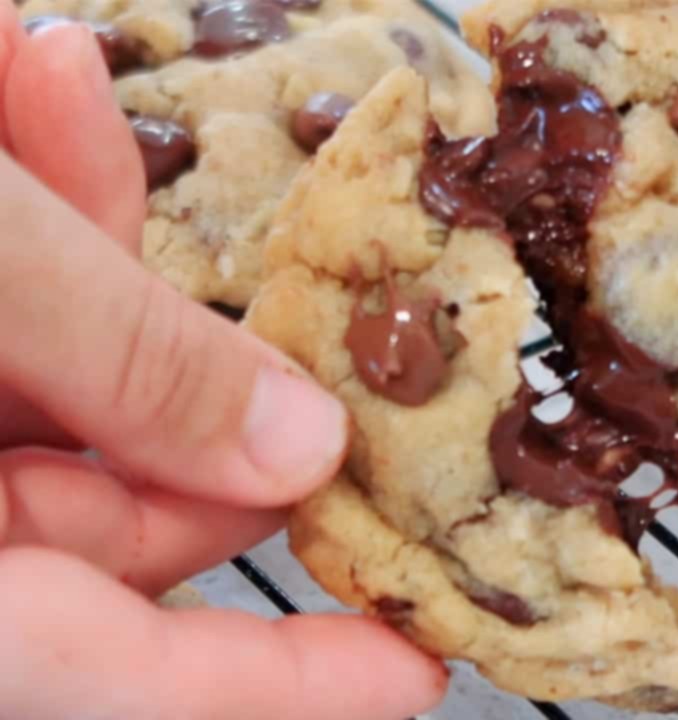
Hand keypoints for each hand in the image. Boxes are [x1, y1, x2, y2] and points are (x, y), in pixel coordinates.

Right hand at [0, 6, 445, 717]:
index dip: (278, 690)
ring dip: (100, 251)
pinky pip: (14, 318)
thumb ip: (123, 358)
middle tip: (295, 316)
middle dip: (210, 388)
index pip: (126, 674)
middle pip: (119, 510)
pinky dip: (37, 213)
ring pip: (70, 391)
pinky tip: (29, 86)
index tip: (416, 670)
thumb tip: (293, 449)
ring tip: (64, 105)